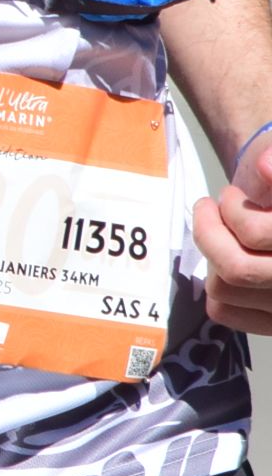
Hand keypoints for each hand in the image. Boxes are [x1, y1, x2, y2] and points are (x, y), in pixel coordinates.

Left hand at [193, 129, 271, 334]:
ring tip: (223, 232)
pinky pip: (223, 310)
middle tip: (210, 208)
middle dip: (211, 232)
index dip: (233, 210)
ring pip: (223, 289)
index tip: (228, 194)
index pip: (256, 234)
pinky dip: (215, 282)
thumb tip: (265, 165)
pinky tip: (227, 259)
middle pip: (236, 269)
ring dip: (212, 254)